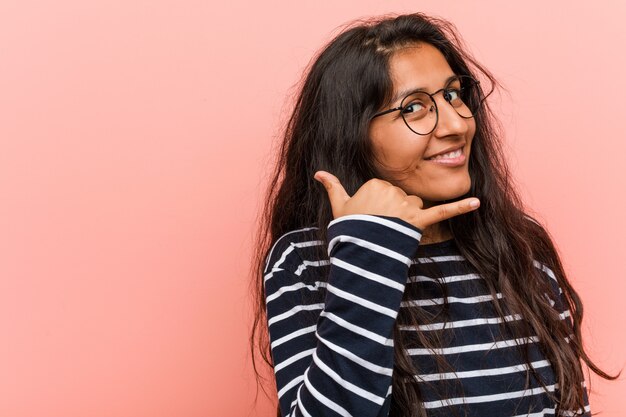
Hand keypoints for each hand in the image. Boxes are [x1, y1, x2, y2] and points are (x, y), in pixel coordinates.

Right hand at [313, 170, 479, 230]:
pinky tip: (477, 202)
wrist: (358, 253)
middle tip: (380, 228)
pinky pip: (442, 211)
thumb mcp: (338, 206)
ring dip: (410, 218)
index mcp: (376, 183)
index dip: (380, 206)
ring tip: (394, 233)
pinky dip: (460, 207)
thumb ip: (332, 187)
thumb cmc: (349, 229)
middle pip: (403, 197)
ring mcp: (406, 207)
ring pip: (417, 206)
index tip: (370, 217)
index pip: (386, 189)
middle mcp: (393, 191)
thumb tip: (319, 173)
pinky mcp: (419, 221)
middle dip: (395, 212)